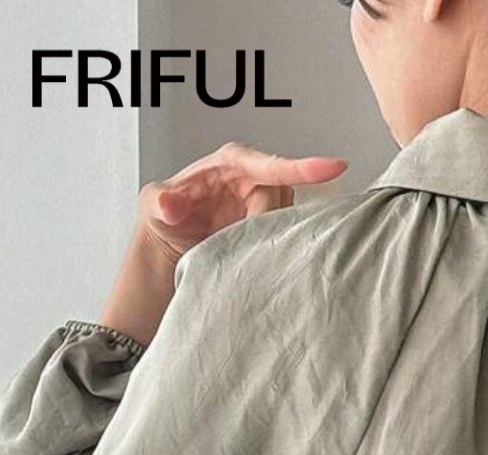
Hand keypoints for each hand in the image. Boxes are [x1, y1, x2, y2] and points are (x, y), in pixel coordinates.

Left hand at [98, 141, 349, 347]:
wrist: (173, 242)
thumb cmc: (166, 215)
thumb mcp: (153, 205)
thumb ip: (159, 201)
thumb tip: (169, 202)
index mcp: (233, 163)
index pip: (273, 165)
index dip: (303, 167)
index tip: (335, 167)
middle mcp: (257, 180)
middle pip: (282, 200)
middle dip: (265, 222)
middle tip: (235, 239)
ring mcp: (268, 205)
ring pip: (289, 220)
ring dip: (273, 237)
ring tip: (241, 247)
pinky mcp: (274, 227)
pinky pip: (289, 236)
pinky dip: (280, 248)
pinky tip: (262, 258)